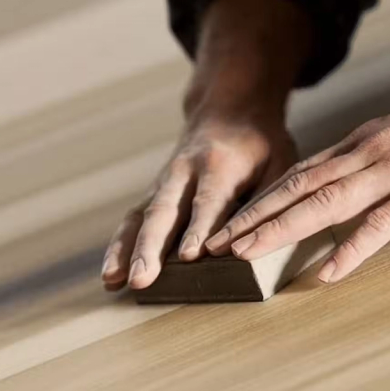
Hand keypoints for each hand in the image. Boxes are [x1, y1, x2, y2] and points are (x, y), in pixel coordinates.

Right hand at [101, 115, 295, 289]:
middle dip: (151, 247)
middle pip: (164, 211)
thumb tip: (255, 243)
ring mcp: (164, 181)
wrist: (228, 109)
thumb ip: (267, 201)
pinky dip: (119, 247)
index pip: (209, 200)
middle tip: (143, 278)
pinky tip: (111, 276)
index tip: (189, 256)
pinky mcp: (154, 192)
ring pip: (140, 217)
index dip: (200, 228)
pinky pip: (133, 220)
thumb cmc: (260, 144)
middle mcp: (184, 171)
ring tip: (113, 280)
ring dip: (126, 250)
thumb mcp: (278, 163)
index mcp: (220, 163)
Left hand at [205, 30, 389, 283]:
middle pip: (298, 188)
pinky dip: (352, 249)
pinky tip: (328, 273)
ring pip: (325, 203)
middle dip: (255, 216)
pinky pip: (381, 224)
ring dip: (281, 228)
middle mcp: (365, 156)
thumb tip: (340, 184)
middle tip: (218, 242)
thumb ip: (368, 160)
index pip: (299, 174)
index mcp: (359, 145)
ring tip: (246, 252)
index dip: (262, 200)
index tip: (233, 222)